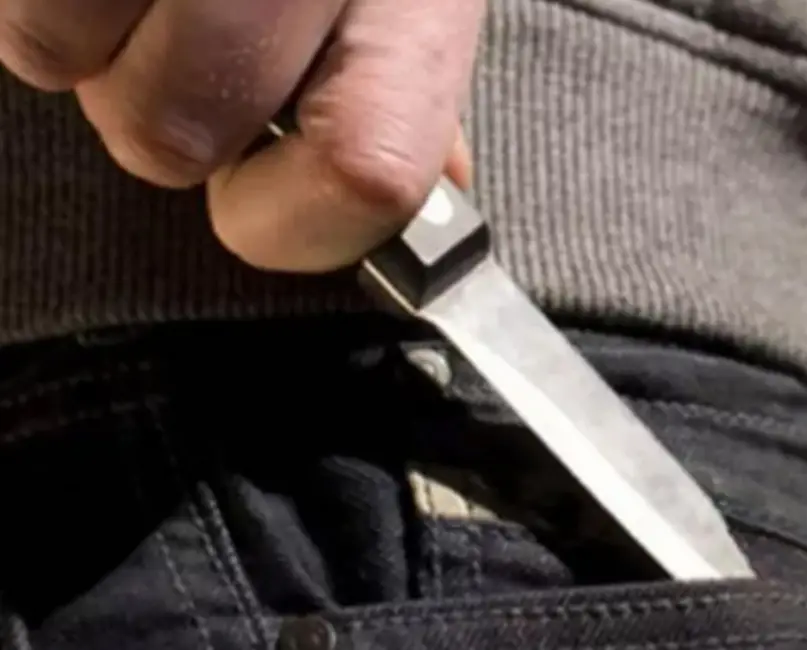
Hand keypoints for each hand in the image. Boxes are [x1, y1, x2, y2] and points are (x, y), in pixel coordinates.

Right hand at [0, 0, 483, 271]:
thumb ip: (411, 80)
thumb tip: (435, 185)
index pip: (366, 166)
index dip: (300, 226)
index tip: (270, 197)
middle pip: (172, 134)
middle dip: (167, 119)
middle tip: (187, 43)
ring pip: (60, 62)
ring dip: (87, 39)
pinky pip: (13, 8)